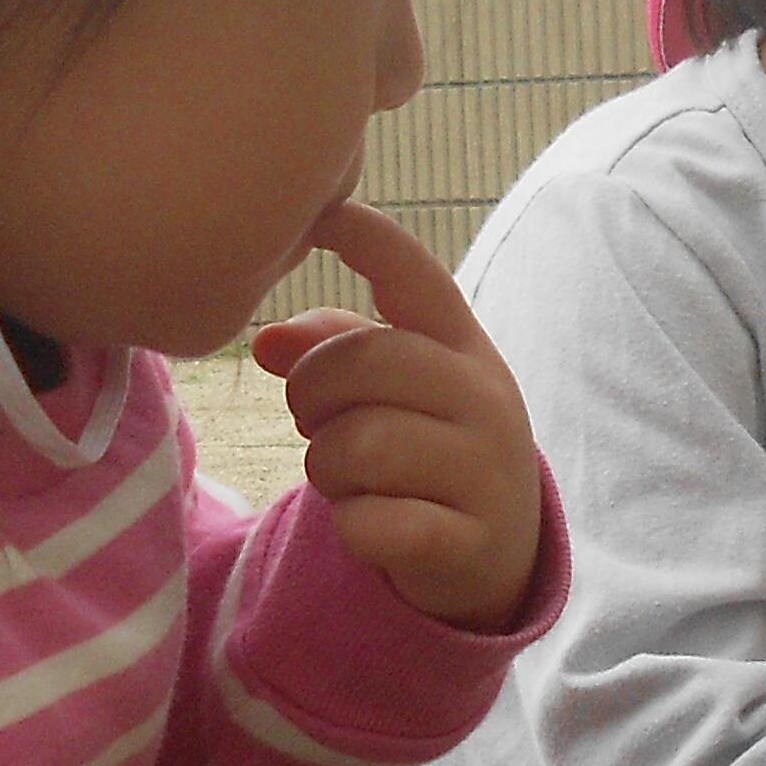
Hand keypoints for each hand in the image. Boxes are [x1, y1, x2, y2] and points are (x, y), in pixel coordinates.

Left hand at [252, 200, 545, 632]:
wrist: (497, 552)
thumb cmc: (424, 448)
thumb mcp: (392, 390)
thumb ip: (332, 349)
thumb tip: (268, 342)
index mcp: (462, 345)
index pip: (416, 276)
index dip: (369, 239)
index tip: (326, 214)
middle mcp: (485, 397)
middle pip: (362, 363)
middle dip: (310, 395)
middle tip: (315, 422)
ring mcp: (486, 469)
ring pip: (357, 446)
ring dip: (327, 468)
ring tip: (348, 477)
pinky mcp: (470, 539)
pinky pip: (371, 522)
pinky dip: (352, 527)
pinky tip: (372, 523)